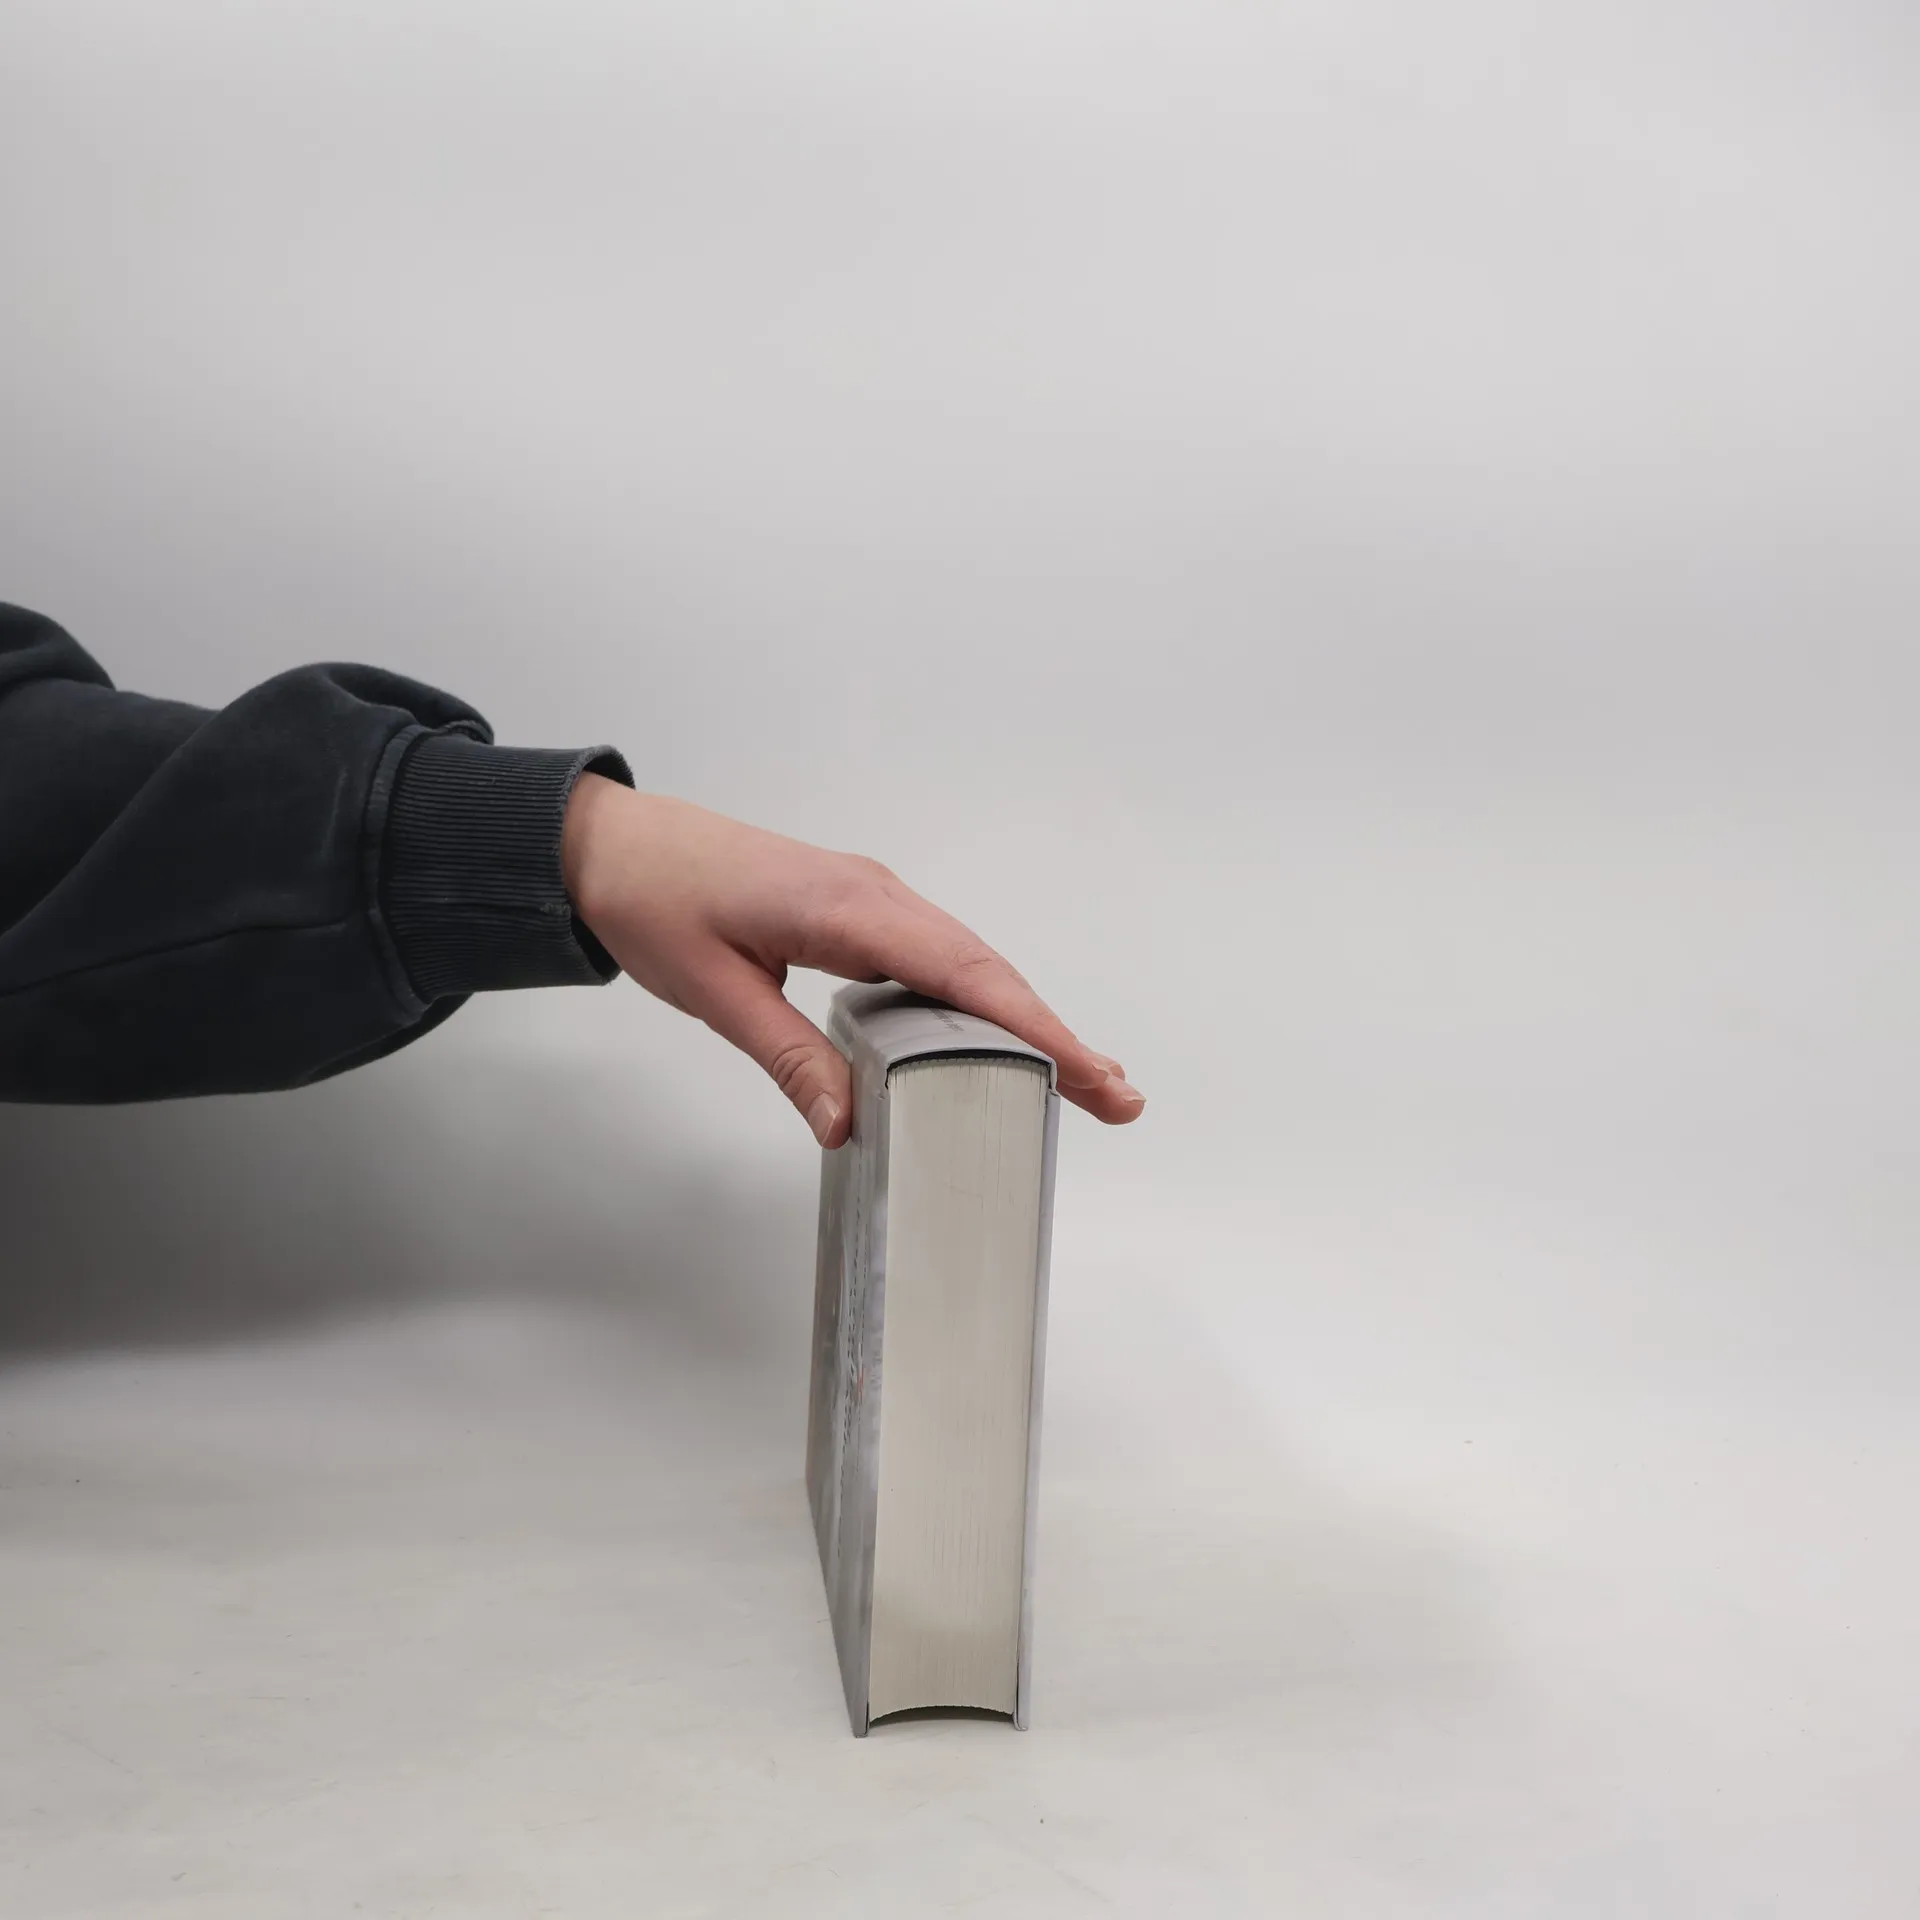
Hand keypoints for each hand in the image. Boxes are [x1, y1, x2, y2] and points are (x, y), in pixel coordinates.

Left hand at [561, 775, 1144, 1146]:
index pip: (964, 974)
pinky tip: (998, 1040)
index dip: (1034, 1028)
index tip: (1091, 1072)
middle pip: (987, 970)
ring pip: (970, 964)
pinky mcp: (860, 912)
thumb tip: (848, 1125)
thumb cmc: (657, 901)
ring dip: (1025, 1019)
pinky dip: (981, 1001)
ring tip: (1082, 1079)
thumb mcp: (715, 993)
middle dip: (1055, 1034)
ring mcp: (873, 899)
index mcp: (847, 908)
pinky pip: (938, 958)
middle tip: (1116, 1096)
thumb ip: (789, 1056)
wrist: (612, 845)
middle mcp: (877, 895)